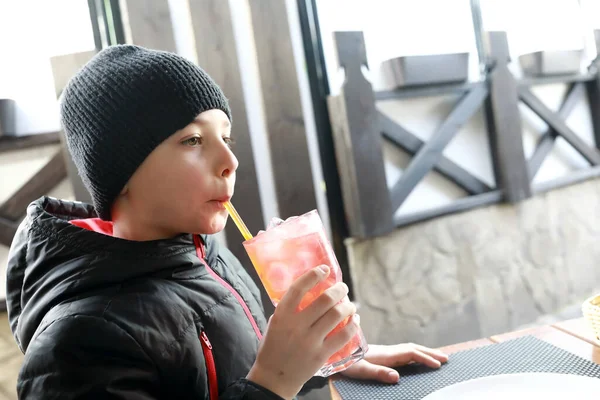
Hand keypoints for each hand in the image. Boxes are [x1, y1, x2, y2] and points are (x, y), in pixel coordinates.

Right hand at [247, 265, 358, 399]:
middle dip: (339, 290)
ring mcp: (309, 341)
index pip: (299, 288)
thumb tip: (308, 290)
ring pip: (337, 315)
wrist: (273, 378)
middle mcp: (295, 326)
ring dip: (348, 306)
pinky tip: (355, 321)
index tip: (325, 269)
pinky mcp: (320, 355)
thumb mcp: (274, 323)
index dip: (314, 275)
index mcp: (282, 315)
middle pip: (324, 299)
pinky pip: (343, 336)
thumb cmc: (273, 347)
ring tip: (350, 305)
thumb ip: (288, 308)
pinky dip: (353, 325)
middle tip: (343, 288)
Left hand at [340, 343, 448, 383]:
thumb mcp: (361, 370)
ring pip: (408, 349)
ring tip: (436, 357)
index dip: (425, 358)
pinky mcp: (381, 354)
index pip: (410, 353)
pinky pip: (403, 352)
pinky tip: (416, 358)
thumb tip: (397, 377)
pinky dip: (415, 353)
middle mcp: (387, 351)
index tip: (439, 364)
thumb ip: (378, 373)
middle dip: (430, 353)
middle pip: (412, 349)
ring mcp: (384, 351)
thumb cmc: (346, 363)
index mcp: (385, 354)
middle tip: (447, 358)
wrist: (335, 352)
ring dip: (424, 351)